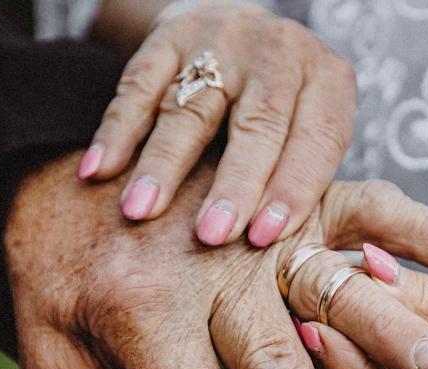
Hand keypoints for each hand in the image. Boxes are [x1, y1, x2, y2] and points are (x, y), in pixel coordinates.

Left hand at [6, 151, 427, 368]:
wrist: (55, 163)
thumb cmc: (57, 271)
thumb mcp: (50, 353)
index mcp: (138, 312)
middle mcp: (204, 266)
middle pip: (272, 361)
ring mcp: (253, 218)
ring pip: (330, 286)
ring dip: (389, 331)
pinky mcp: (286, 185)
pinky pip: (363, 202)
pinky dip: (421, 225)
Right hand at [77, 4, 355, 246]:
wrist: (240, 38)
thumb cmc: (284, 115)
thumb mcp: (311, 135)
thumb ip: (310, 189)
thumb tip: (304, 274)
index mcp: (329, 82)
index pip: (317, 138)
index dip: (292, 187)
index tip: (263, 238)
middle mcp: (281, 54)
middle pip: (258, 122)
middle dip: (233, 183)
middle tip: (210, 236)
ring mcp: (223, 40)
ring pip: (191, 106)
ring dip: (163, 164)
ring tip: (140, 213)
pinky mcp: (170, 35)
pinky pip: (138, 85)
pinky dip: (116, 131)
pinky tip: (98, 171)